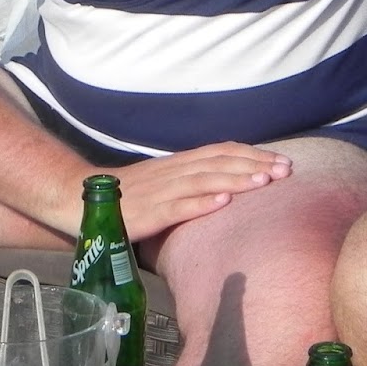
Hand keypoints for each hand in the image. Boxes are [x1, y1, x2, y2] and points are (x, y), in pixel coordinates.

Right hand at [106, 142, 292, 240]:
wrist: (80, 199)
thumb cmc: (129, 194)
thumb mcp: (166, 181)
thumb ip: (193, 178)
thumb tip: (230, 180)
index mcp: (180, 163)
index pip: (222, 151)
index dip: (253, 154)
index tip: (282, 161)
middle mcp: (173, 172)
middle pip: (220, 163)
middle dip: (255, 165)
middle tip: (286, 170)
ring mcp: (160, 192)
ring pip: (203, 181)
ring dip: (236, 180)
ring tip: (264, 182)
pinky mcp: (147, 214)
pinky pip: (177, 208)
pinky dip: (201, 204)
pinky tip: (222, 202)